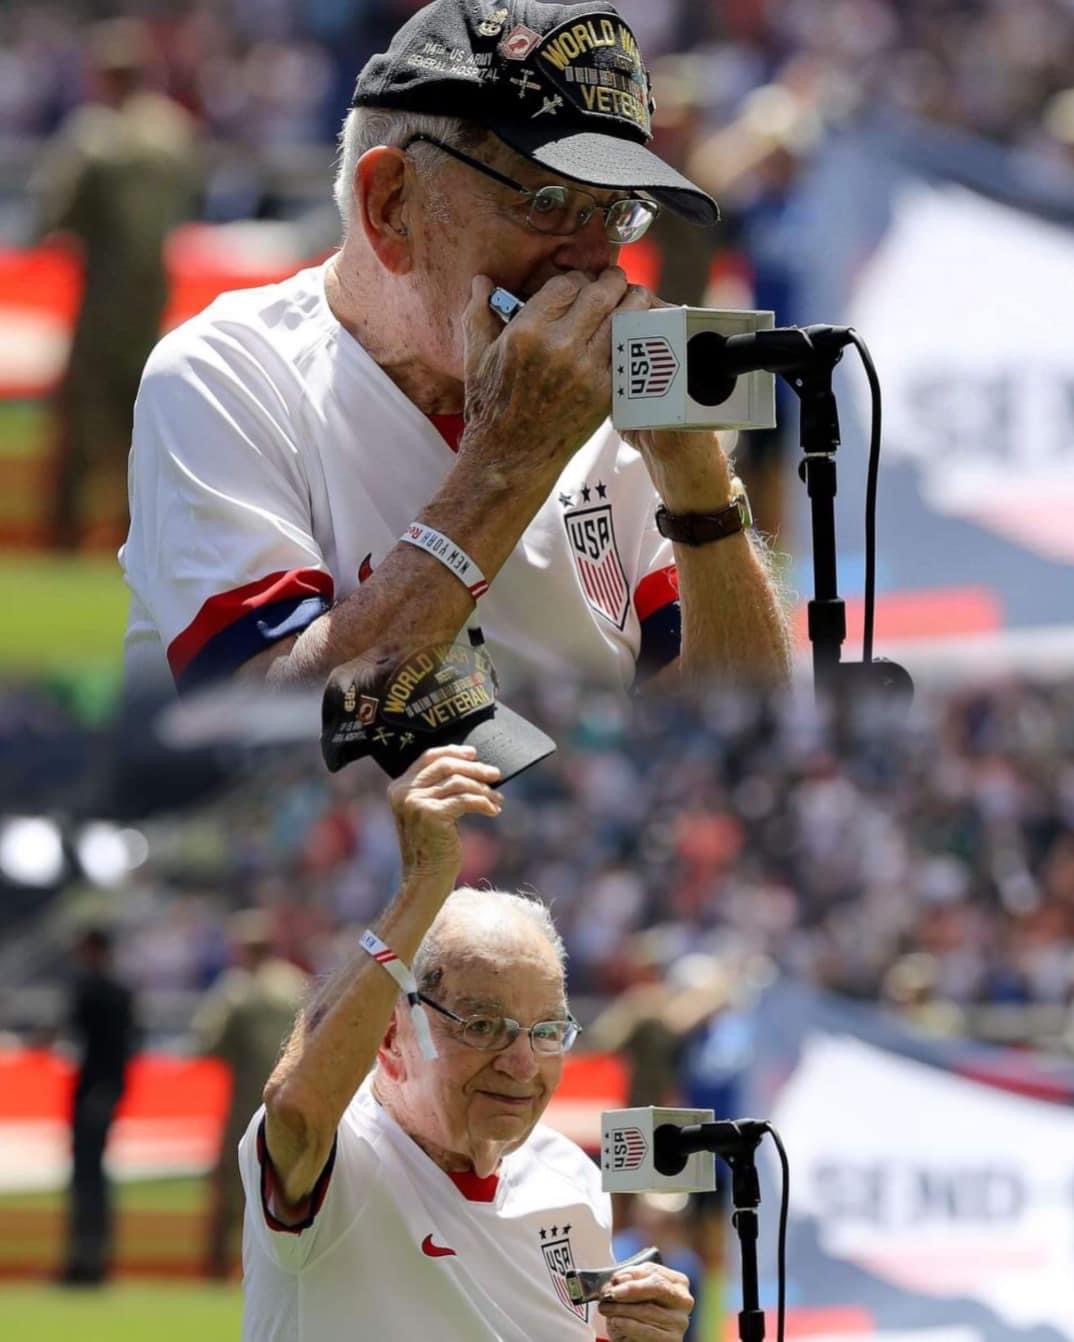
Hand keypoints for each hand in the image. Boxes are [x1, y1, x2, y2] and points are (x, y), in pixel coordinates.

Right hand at [388, 745, 501, 879]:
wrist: (425, 877)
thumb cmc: (431, 846)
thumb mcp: (427, 811)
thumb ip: (437, 788)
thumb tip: (471, 766)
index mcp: (398, 788)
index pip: (428, 758)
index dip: (453, 751)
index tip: (474, 753)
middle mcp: (403, 793)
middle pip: (446, 766)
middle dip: (474, 768)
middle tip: (495, 774)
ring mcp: (416, 803)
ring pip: (458, 782)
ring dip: (483, 789)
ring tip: (497, 800)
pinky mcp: (432, 815)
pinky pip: (466, 800)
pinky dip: (484, 803)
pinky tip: (493, 811)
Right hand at [460, 270, 651, 479]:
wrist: (511, 458)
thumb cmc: (491, 408)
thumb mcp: (476, 358)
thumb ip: (478, 313)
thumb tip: (482, 281)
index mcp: (527, 332)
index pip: (566, 285)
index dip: (576, 279)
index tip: (580, 284)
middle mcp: (560, 347)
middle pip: (601, 294)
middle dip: (612, 281)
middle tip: (616, 279)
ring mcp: (587, 371)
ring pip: (624, 319)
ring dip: (633, 302)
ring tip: (633, 297)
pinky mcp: (605, 392)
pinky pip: (629, 352)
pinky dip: (636, 337)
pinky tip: (636, 330)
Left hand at [598, 1261, 694, 1340]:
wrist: (640, 1338)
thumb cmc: (638, 1310)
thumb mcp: (635, 1293)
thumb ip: (630, 1281)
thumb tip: (620, 1279)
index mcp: (677, 1282)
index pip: (654, 1272)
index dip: (633, 1274)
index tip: (615, 1279)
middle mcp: (683, 1300)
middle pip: (657, 1287)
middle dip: (631, 1289)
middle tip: (610, 1293)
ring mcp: (680, 1321)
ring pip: (648, 1310)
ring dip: (621, 1309)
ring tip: (605, 1308)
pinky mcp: (672, 1340)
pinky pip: (646, 1331)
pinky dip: (627, 1325)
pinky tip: (616, 1321)